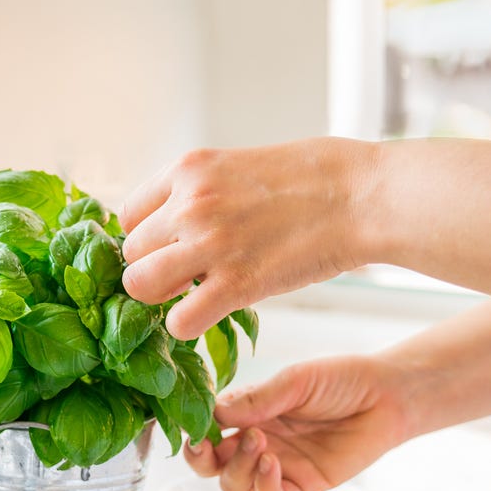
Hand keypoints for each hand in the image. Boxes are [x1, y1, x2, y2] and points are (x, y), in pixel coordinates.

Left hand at [118, 138, 379, 340]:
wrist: (363, 195)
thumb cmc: (314, 177)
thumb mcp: (239, 164)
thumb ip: (202, 191)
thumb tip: (177, 222)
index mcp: (188, 169)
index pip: (128, 216)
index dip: (147, 239)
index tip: (170, 249)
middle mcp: (189, 204)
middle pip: (131, 254)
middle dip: (153, 269)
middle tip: (186, 276)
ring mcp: (209, 244)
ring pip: (139, 286)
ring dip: (161, 299)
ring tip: (191, 296)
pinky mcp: (236, 284)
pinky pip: (179, 321)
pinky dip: (187, 326)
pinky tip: (210, 315)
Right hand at [184, 355, 413, 490]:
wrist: (387, 396)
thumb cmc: (340, 380)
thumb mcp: (294, 381)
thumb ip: (256, 398)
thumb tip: (214, 411)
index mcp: (248, 412)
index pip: (207, 427)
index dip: (194, 429)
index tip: (192, 423)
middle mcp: (257, 441)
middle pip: (211, 464)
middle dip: (200, 458)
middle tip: (207, 444)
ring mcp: (278, 465)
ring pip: (234, 484)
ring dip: (236, 466)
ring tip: (258, 441)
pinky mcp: (303, 485)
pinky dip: (263, 486)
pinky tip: (271, 463)